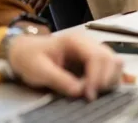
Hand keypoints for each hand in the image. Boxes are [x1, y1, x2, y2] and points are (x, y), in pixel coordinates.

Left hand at [7, 33, 123, 100]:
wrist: (23, 53)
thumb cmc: (30, 58)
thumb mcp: (39, 70)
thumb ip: (59, 79)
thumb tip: (80, 91)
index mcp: (74, 41)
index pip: (96, 56)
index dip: (97, 77)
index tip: (88, 95)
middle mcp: (87, 43)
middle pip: (110, 58)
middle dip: (105, 79)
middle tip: (91, 96)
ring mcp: (91, 52)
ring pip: (114, 63)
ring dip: (110, 80)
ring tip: (95, 93)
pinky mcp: (92, 62)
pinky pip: (110, 68)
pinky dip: (111, 79)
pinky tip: (104, 90)